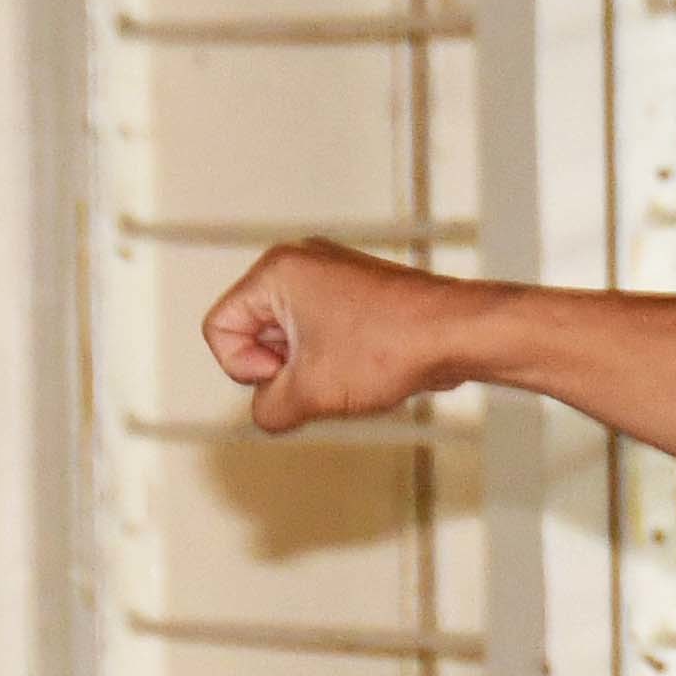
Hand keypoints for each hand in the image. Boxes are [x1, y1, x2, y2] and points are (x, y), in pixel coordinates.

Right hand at [202, 241, 477, 433]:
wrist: (457, 334)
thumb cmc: (389, 346)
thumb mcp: (310, 393)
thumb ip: (268, 409)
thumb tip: (268, 412)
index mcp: (276, 272)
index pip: (218, 327)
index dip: (243, 367)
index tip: (286, 377)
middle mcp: (299, 263)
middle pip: (253, 331)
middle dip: (281, 368)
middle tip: (320, 379)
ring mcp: (330, 276)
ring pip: (290, 337)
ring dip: (309, 369)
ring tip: (347, 375)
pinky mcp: (356, 294)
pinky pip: (321, 334)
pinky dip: (333, 360)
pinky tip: (365, 370)